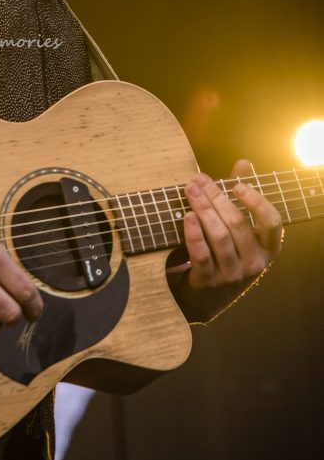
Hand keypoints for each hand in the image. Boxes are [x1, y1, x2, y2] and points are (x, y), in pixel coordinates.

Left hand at [175, 158, 282, 321]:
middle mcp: (255, 262)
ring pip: (220, 237)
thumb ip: (244, 194)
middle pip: (238, 224)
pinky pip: (202, 255)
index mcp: (268, 247)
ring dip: (203, 211)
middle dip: (216, 198)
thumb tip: (244, 163)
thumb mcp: (240, 227)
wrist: (209, 296)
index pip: (272, 222)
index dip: (257, 201)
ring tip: (190, 192)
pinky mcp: (210, 282)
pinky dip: (194, 235)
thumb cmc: (228, 251)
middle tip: (198, 180)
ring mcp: (233, 274)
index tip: (237, 185)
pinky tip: (187, 217)